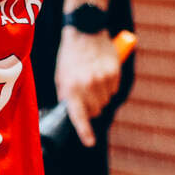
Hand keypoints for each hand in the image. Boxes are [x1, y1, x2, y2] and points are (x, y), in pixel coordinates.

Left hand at [54, 29, 120, 146]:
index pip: (79, 115)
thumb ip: (66, 96)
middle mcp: (87, 85)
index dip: (84, 131)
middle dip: (91, 107)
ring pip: (105, 101)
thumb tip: (73, 114)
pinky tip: (101, 72)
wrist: (84, 31)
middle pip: (95, 111)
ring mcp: (102, 79)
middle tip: (85, 92)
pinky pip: (113, 89)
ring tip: (92, 78)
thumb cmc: (70, 56)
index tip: (90, 142)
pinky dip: (108, 85)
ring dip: (100, 95)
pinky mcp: (114, 73)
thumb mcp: (61, 76)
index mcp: (71, 87)